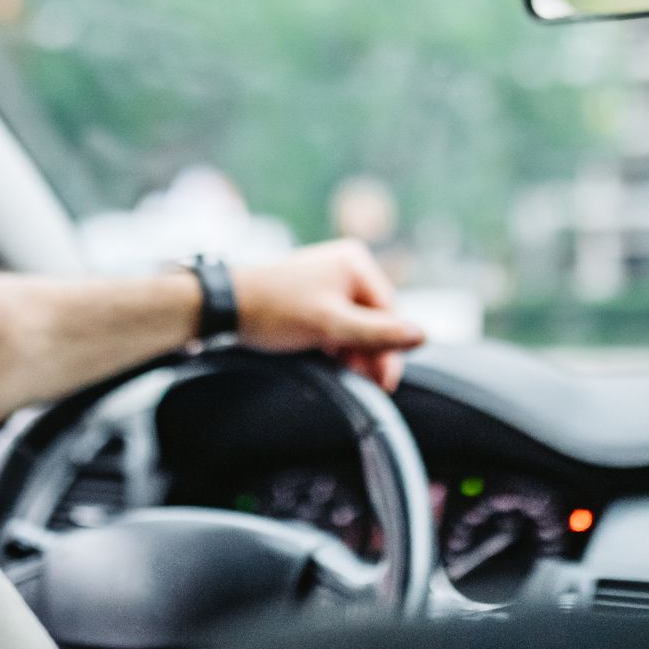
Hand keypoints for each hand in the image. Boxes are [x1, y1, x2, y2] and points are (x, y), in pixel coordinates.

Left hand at [232, 240, 424, 391]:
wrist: (225, 305)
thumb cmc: (275, 310)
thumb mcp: (331, 326)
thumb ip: (377, 333)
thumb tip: (423, 335)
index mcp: (355, 263)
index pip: (390, 311)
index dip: (389, 348)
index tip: (385, 382)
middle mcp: (346, 266)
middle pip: (374, 318)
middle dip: (371, 352)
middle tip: (370, 385)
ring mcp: (329, 280)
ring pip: (356, 324)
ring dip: (354, 352)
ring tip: (349, 376)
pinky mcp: (314, 295)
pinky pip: (338, 323)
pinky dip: (337, 345)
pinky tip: (333, 363)